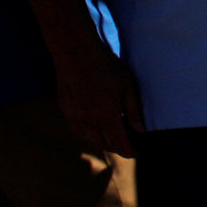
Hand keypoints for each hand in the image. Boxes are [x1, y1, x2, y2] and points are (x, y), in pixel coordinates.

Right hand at [56, 41, 145, 159]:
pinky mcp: (66, 111)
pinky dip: (88, 135)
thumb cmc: (106, 67)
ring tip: (114, 134)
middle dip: (118, 147)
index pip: (119, 145)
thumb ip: (134, 111)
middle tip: (128, 141)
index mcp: (106, 117)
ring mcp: (75, 117)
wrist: (76, 53)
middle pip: (104, 145)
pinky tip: (96, 127)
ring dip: (102, 142)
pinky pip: (78, 131)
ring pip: (89, 140)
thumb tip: (140, 131)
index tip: (137, 153)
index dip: (130, 152)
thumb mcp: (128, 86)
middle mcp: (89, 122)